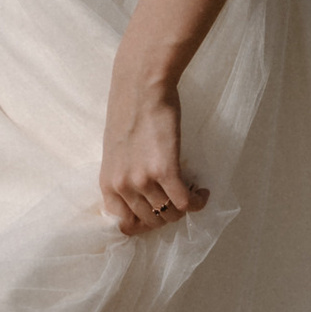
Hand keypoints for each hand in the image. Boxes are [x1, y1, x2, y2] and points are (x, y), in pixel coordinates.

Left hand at [101, 60, 207, 236]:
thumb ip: (124, 177)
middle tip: (179, 198)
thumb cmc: (129, 113)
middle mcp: (122, 186)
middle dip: (168, 215)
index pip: (124, 224)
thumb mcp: (116, 153)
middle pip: (151, 222)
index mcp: (107, 183)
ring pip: (170, 215)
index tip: (159, 211)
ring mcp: (142, 180)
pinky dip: (197, 202)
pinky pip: (185, 203)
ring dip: (185, 208)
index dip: (146, 223)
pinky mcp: (165, 170)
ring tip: (192, 192)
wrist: (141, 86)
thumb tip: (144, 198)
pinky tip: (202, 192)